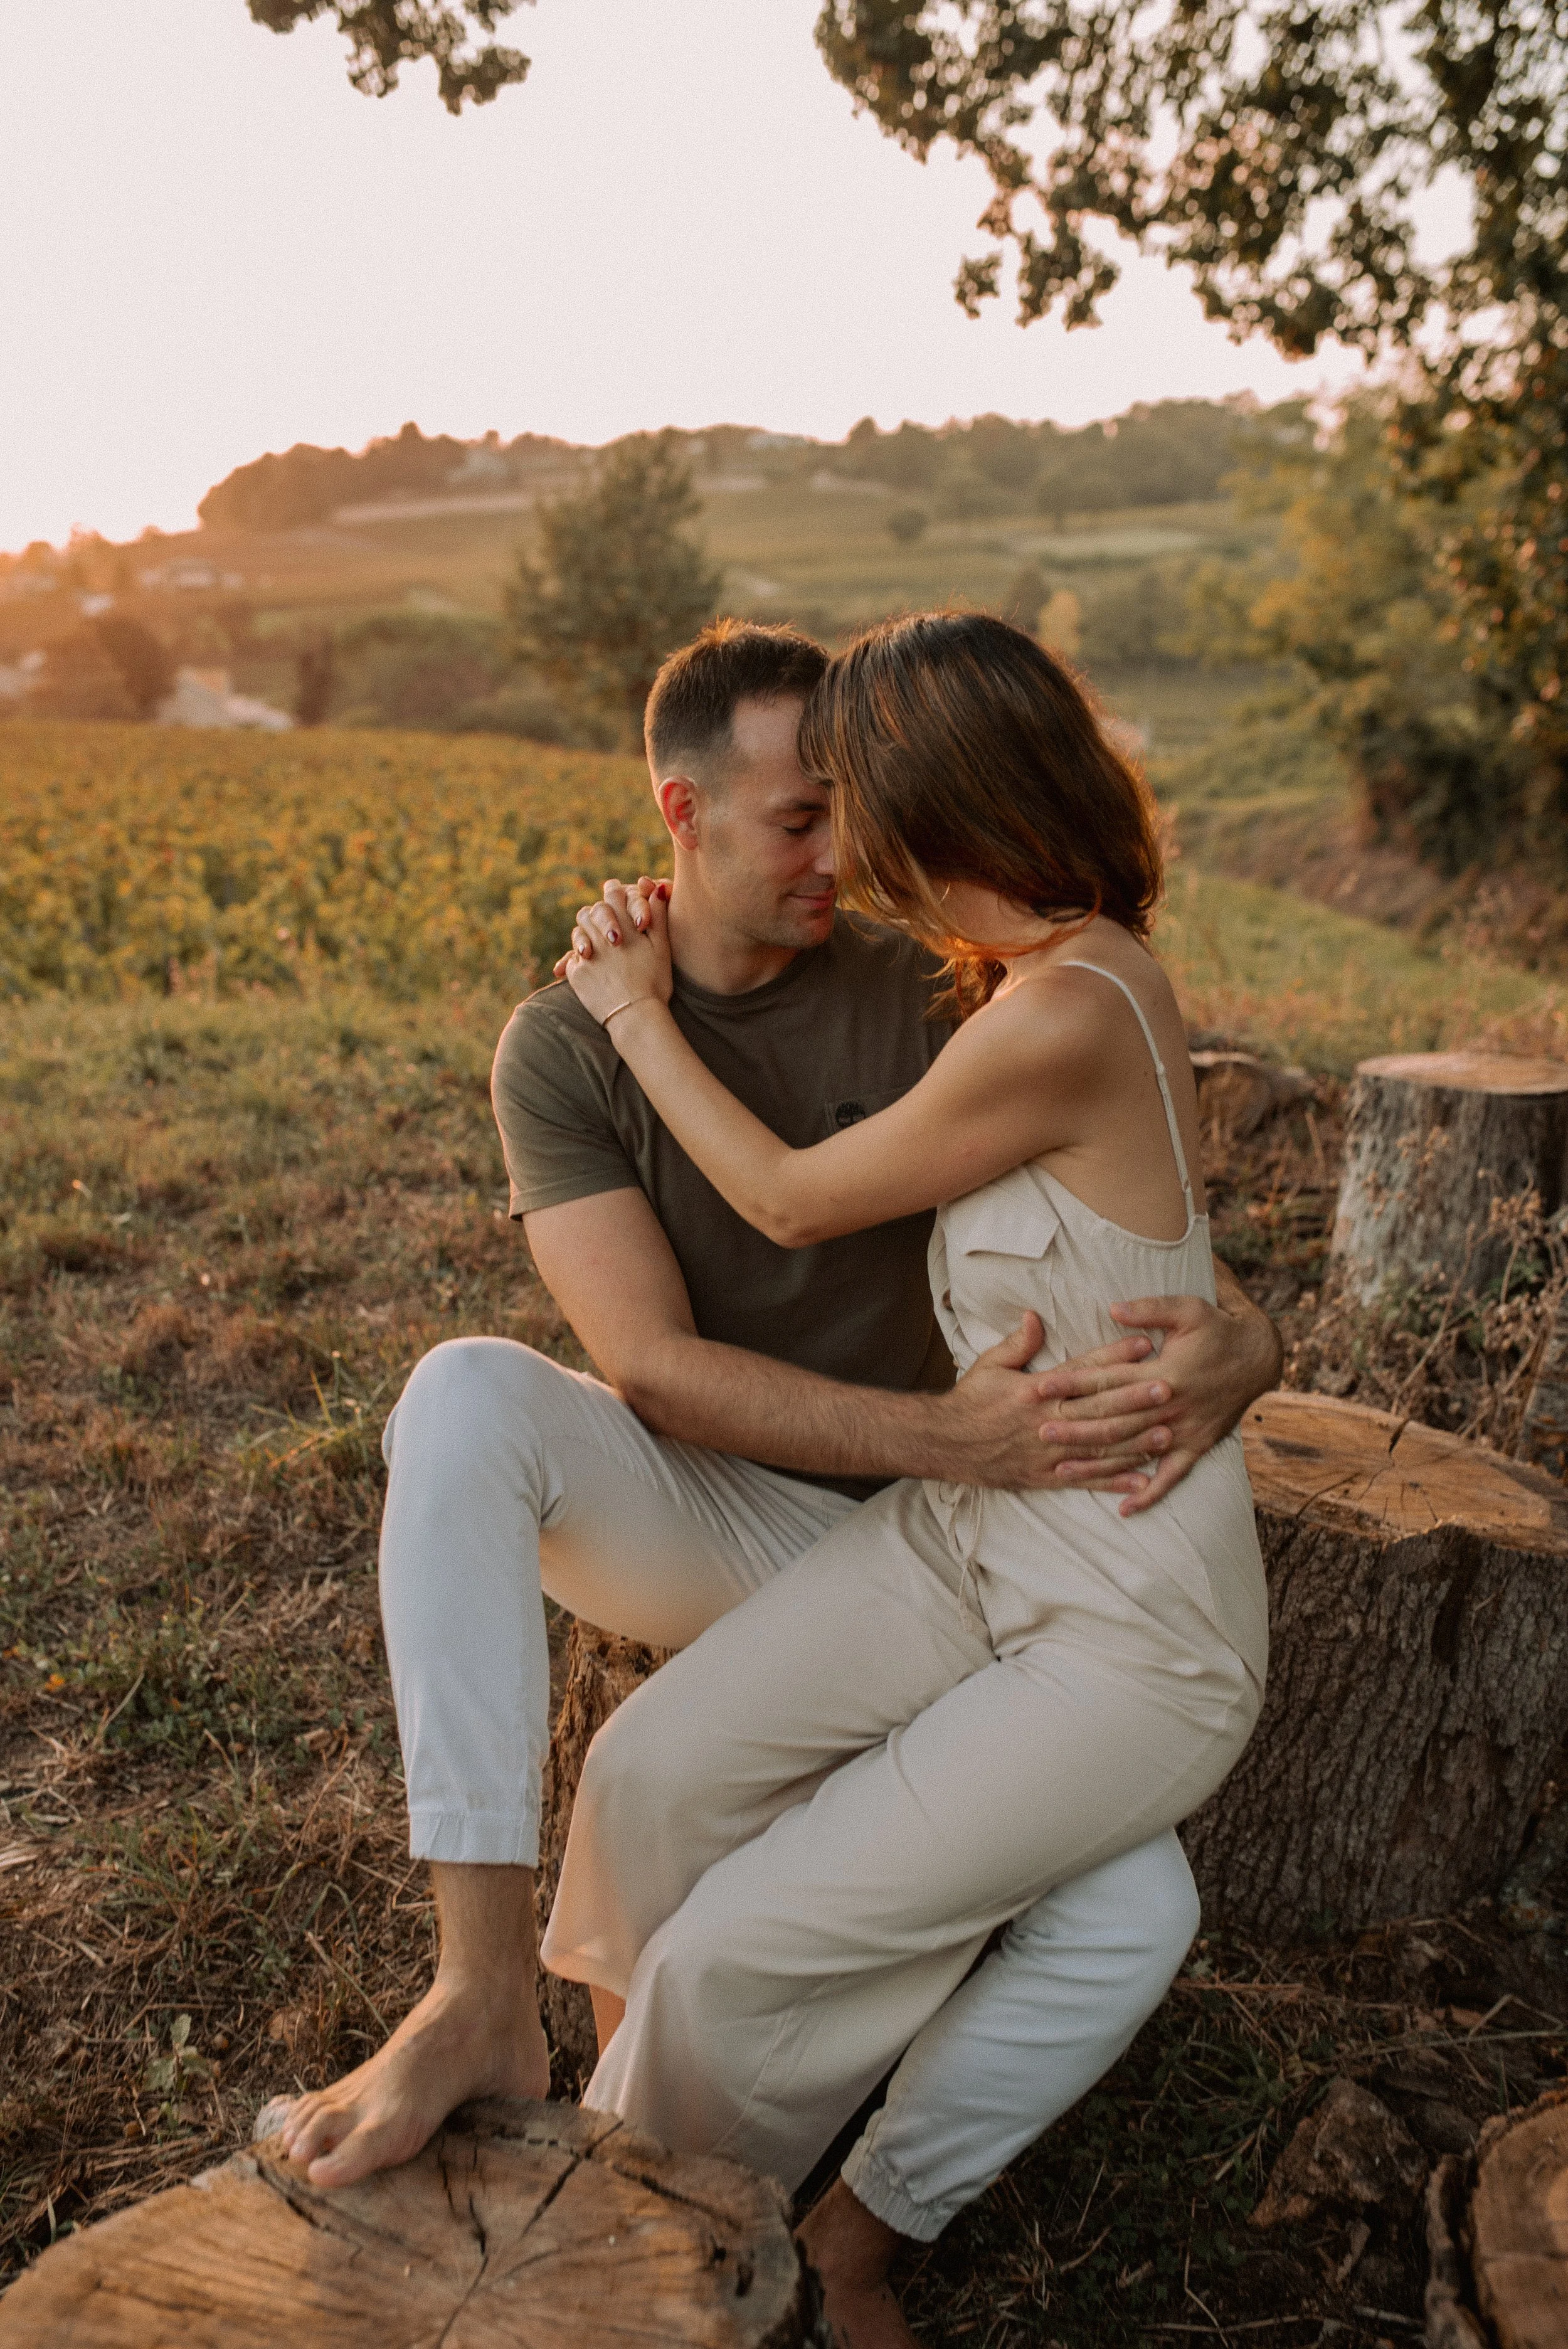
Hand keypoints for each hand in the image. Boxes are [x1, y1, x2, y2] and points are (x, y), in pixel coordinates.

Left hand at [564, 879, 673, 1029]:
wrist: (636, 1017)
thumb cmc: (655, 982)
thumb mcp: (662, 947)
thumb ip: (658, 915)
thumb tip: (656, 887)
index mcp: (624, 924)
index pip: (613, 894)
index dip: (614, 893)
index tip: (616, 897)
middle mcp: (601, 935)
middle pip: (591, 912)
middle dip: (598, 916)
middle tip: (607, 927)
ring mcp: (587, 953)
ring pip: (578, 932)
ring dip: (586, 935)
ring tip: (598, 948)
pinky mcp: (576, 973)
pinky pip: (572, 958)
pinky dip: (580, 959)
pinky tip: (592, 968)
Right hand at [927, 1314, 1178, 1491]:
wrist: (943, 1444)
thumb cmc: (969, 1401)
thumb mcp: (989, 1366)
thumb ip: (1016, 1343)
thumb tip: (1034, 1316)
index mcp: (1035, 1390)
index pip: (1083, 1370)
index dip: (1115, 1357)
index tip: (1145, 1346)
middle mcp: (1045, 1421)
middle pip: (1098, 1409)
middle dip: (1136, 1398)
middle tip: (1169, 1387)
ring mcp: (1047, 1453)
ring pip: (1098, 1447)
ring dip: (1134, 1441)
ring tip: (1167, 1433)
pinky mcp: (1045, 1478)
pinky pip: (1085, 1481)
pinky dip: (1114, 1482)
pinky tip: (1141, 1481)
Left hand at [1044, 1290, 1274, 1514]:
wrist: (1258, 1357)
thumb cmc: (1217, 1329)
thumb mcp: (1188, 1309)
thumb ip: (1149, 1309)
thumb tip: (1112, 1308)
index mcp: (1164, 1373)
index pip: (1108, 1379)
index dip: (1073, 1383)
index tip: (1040, 1387)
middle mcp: (1171, 1406)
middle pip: (1114, 1419)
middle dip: (1075, 1426)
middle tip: (1038, 1431)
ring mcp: (1184, 1430)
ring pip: (1133, 1450)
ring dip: (1097, 1461)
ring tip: (1060, 1468)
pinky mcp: (1197, 1446)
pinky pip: (1172, 1476)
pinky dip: (1149, 1494)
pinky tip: (1125, 1508)